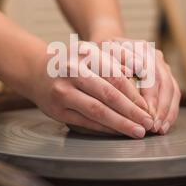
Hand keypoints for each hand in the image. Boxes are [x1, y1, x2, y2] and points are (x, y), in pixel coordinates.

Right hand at [25, 41, 153, 137]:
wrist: (36, 71)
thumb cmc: (72, 63)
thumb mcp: (91, 53)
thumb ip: (115, 60)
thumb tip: (140, 70)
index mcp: (84, 53)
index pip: (116, 76)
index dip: (134, 93)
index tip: (149, 106)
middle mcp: (72, 71)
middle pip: (108, 94)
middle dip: (132, 111)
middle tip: (149, 122)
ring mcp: (62, 91)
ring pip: (97, 111)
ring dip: (121, 123)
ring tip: (138, 131)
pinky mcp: (57, 110)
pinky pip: (86, 122)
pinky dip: (105, 128)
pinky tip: (118, 132)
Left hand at [104, 38, 180, 134]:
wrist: (107, 49)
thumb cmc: (101, 55)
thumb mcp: (101, 56)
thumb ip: (114, 61)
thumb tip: (129, 70)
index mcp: (141, 49)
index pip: (151, 74)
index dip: (150, 95)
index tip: (146, 113)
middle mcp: (155, 56)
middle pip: (164, 83)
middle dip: (161, 107)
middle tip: (154, 126)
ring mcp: (162, 66)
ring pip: (172, 89)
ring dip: (168, 112)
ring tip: (160, 129)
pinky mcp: (165, 77)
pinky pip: (174, 94)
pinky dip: (170, 111)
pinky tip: (164, 125)